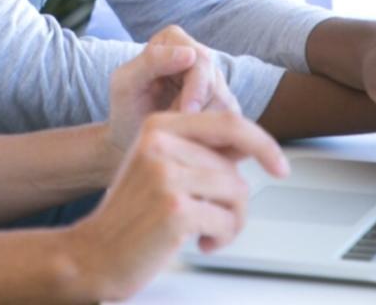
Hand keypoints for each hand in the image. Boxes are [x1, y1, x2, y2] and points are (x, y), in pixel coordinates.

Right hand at [64, 111, 288, 300]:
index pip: (227, 122)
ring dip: (230, 221)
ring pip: (237, 193)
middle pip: (235, 168)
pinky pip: (228, 220)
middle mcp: (160, 145)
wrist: (94, 253)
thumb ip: (198, 152)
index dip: (263, 143)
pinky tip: (202, 241)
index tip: (280, 164)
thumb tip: (252, 147)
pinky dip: (223, 236)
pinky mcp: (175, 209)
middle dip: (234, 202)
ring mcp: (166, 175)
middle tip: (216, 220)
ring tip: (206, 231)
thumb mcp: (158, 167)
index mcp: (158, 127)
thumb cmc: (130, 216)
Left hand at [106, 26, 240, 163]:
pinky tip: (192, 141)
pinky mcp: (224, 105)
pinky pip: (230, 119)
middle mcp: (198, 55)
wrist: (130, 140)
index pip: (200, 58)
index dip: (196, 88)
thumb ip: (151, 61)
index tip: (184, 113)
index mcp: (173, 40)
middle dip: (200, 109)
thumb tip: (189, 53)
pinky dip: (211, 134)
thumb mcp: (125, 83)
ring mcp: (214, 80)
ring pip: (225, 101)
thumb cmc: (125, 108)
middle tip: (181, 131)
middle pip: (216, 80)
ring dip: (203, 123)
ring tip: (178, 134)